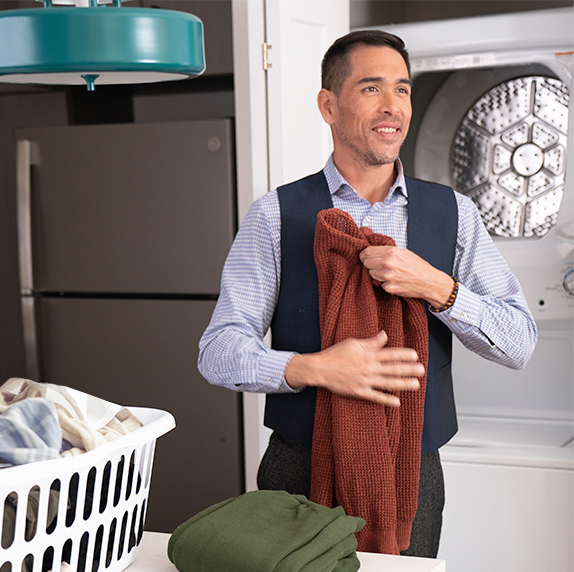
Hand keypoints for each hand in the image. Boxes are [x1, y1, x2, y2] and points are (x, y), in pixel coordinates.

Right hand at [285, 330, 423, 406]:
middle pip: (393, 369)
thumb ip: (371, 341)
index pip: (391, 354)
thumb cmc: (335, 354)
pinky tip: (397, 402)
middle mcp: (369, 368)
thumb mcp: (353, 343)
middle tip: (421, 370)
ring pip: (388, 383)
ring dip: (403, 384)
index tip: (415, 355)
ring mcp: (365, 381)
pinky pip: (375, 397)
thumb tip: (384, 335)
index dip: (404, 355)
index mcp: (368, 354)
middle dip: (409, 369)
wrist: (320, 369)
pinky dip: (386, 400)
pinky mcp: (359, 392)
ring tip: (416, 385)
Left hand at [359, 245, 453, 307]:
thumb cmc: (418, 267)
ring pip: (371, 274)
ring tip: (389, 273)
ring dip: (377, 274)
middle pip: (366, 263)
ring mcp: (387, 276)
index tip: (365, 257)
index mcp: (391, 251)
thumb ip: (388, 251)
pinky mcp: (389, 288)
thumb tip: (373, 250)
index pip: (366, 252)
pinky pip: (380, 284)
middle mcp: (388, 263)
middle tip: (378, 266)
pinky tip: (394, 281)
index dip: (364, 255)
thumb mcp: (404, 252)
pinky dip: (385, 283)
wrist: (430, 282)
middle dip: (370, 264)